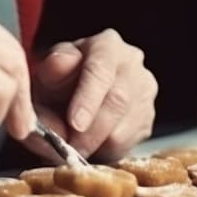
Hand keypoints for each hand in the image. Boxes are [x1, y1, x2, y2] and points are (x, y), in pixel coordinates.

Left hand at [25, 29, 156, 160]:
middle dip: (91, 131)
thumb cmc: (60, 80)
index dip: (88, 99)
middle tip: (70, 148)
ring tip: (75, 145)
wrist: (73, 93)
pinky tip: (91, 144)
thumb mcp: (48, 71)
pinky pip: (130, 144)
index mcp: (107, 45)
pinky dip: (106, 151)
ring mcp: (145, 91)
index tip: (74, 123)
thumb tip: (58, 67)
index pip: (101, 70)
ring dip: (96, 144)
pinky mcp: (148, 119)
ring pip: (125, 128)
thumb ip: (51, 70)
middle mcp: (133, 64)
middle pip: (118, 101)